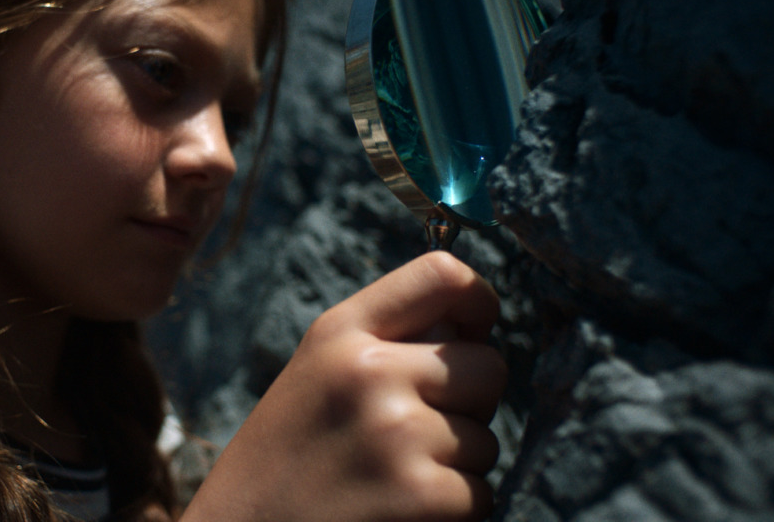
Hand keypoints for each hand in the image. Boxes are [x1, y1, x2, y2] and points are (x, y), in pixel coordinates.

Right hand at [184, 252, 506, 521]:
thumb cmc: (285, 457)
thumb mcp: (317, 373)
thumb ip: (386, 340)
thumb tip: (474, 325)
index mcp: (341, 332)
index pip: (443, 274)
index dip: (479, 300)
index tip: (474, 331)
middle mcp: (370, 371)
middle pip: (488, 366)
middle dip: (469, 404)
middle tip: (415, 432)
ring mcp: (398, 433)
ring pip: (487, 440)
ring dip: (455, 467)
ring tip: (389, 479)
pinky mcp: (422, 495)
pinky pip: (481, 495)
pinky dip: (452, 513)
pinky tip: (397, 512)